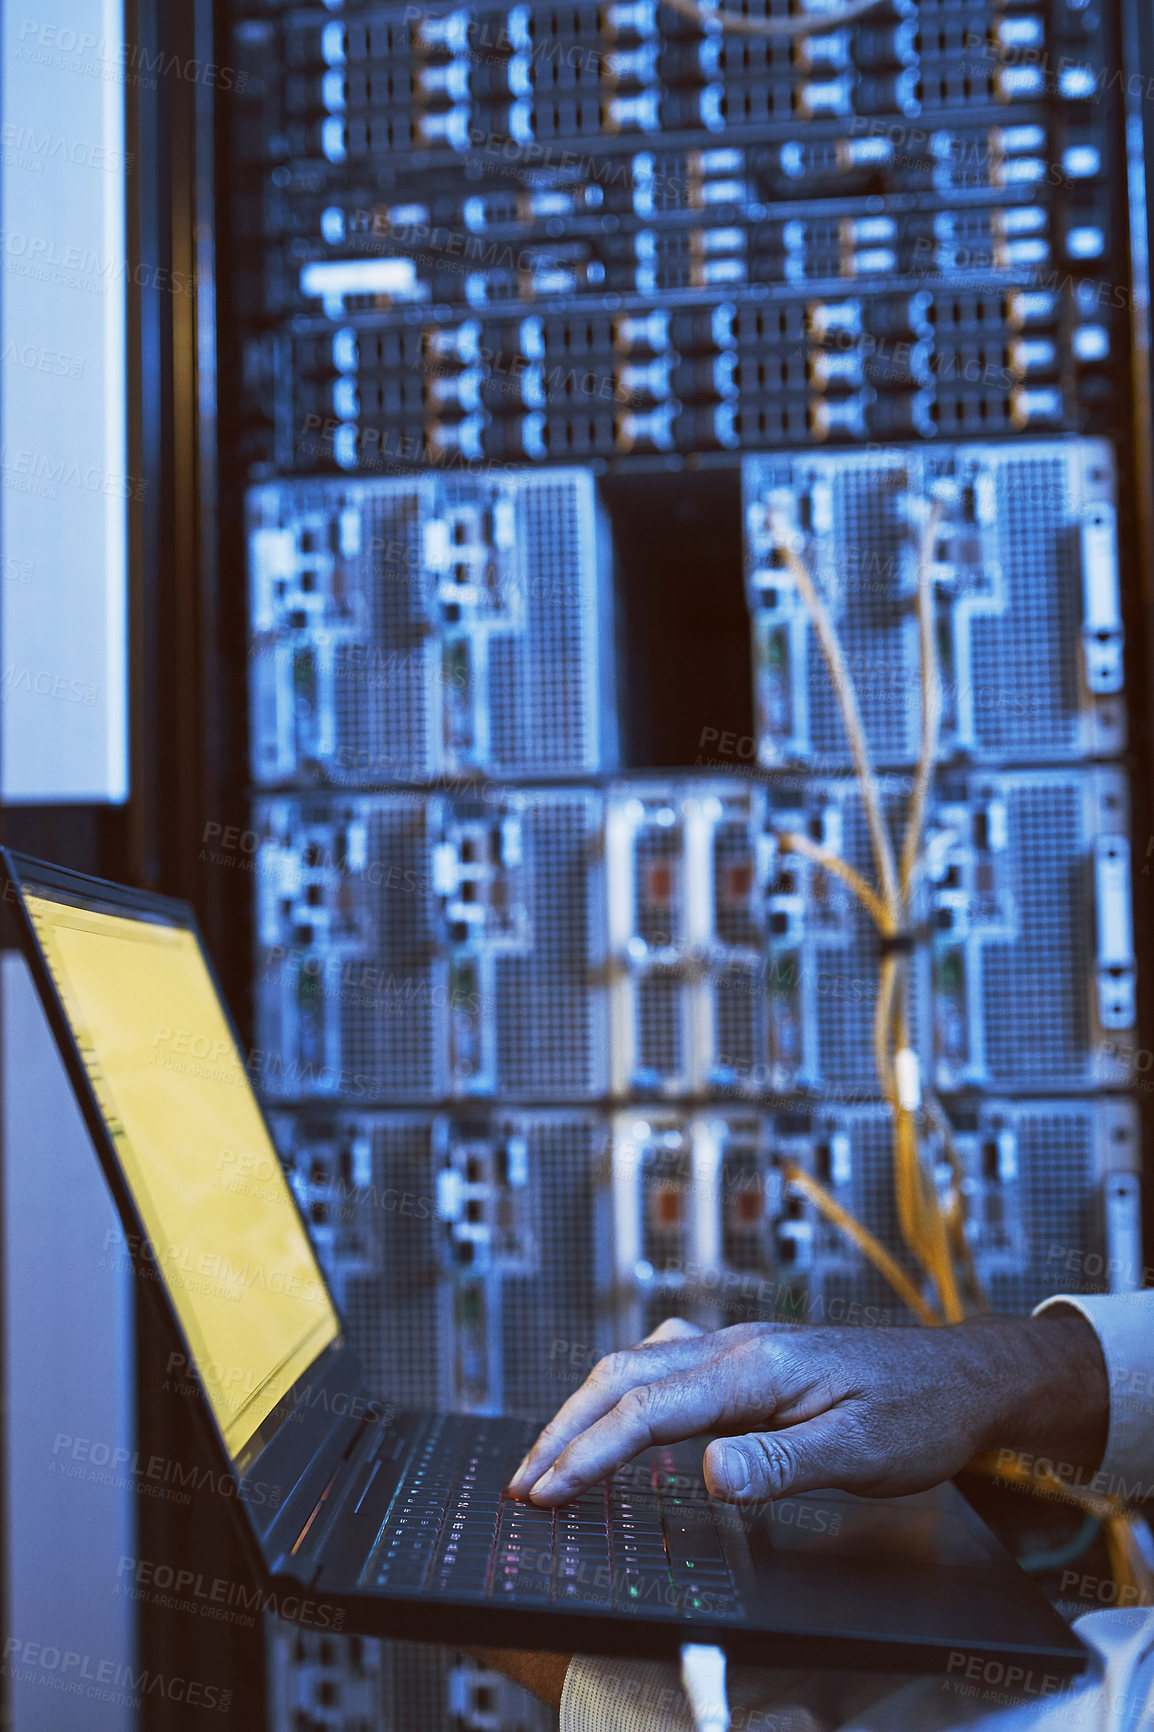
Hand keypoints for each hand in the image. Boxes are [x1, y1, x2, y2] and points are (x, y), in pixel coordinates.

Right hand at [506, 1310, 1107, 1507]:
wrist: (957, 1376)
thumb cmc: (916, 1413)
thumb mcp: (860, 1453)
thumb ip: (782, 1463)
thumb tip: (706, 1475)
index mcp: (755, 1368)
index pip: (649, 1410)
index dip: (589, 1452)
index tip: (547, 1490)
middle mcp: (735, 1345)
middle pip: (624, 1376)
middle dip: (565, 1428)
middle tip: (525, 1482)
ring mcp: (738, 1344)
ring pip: (638, 1362)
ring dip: (586, 1406)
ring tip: (552, 1454)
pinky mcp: (746, 1357)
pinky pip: (664, 1362)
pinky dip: (623, 1388)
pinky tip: (620, 1409)